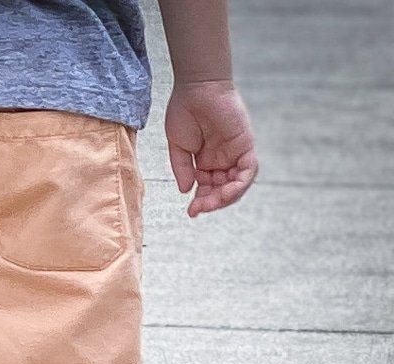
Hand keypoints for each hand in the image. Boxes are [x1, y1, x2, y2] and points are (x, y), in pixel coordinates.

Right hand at [165, 80, 258, 216]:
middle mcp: (223, 159)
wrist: (197, 87)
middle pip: (224, 190)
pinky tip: (226, 193)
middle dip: (212, 203)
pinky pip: (248, 171)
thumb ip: (182, 170)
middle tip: (199, 209)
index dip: (202, 202)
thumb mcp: (178, 147)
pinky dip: (240, 185)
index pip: (209, 189)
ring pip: (238, 185)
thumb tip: (186, 191)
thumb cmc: (185, 110)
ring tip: (211, 204)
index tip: (192, 211)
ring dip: (226, 198)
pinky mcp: (246, 144)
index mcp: (207, 162)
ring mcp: (235, 153)